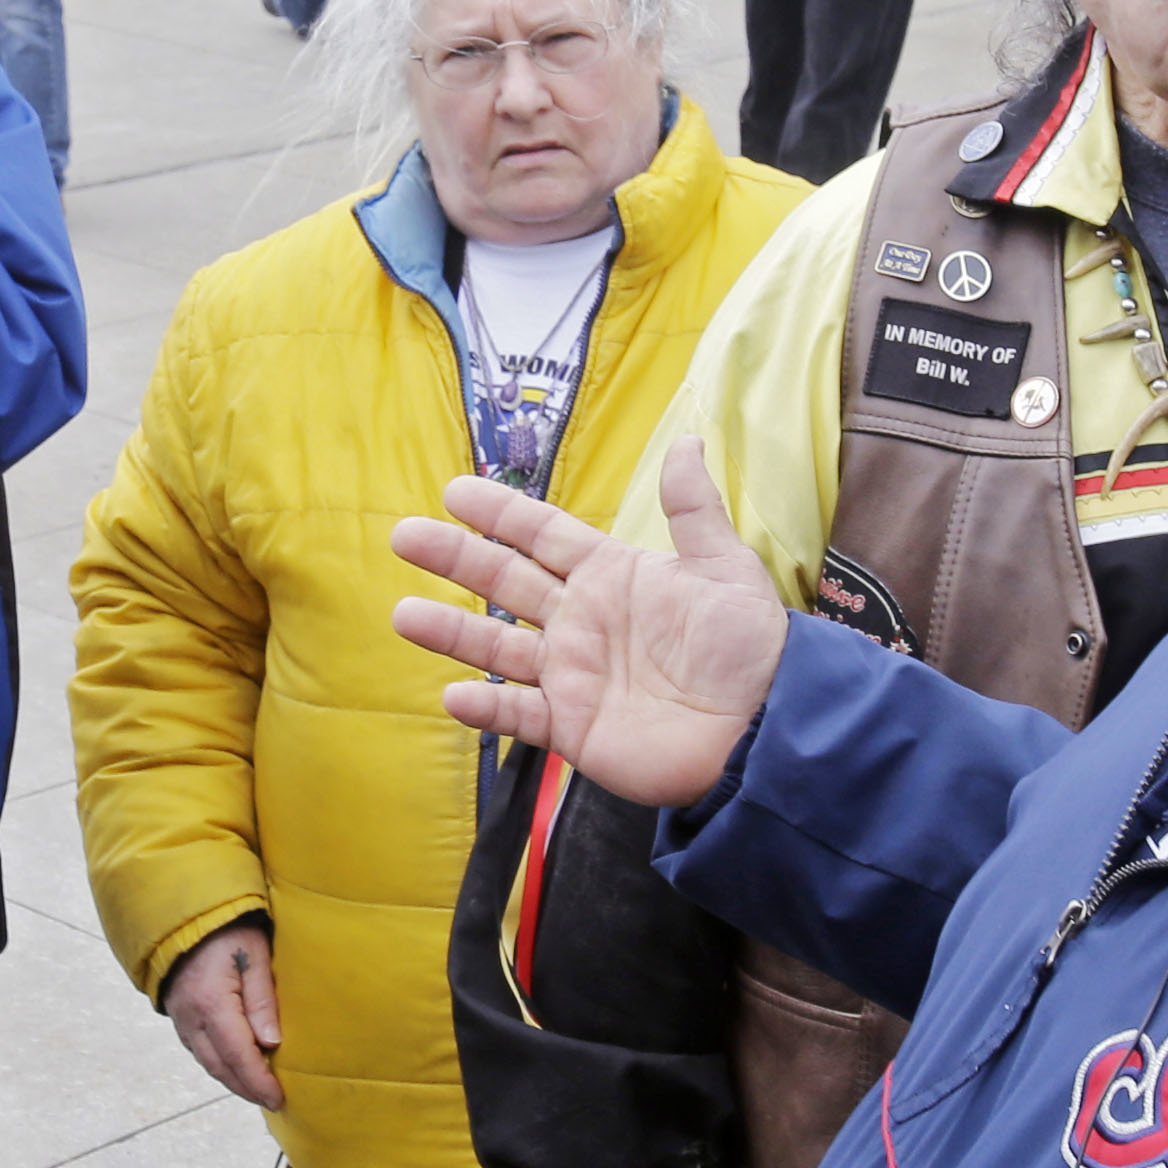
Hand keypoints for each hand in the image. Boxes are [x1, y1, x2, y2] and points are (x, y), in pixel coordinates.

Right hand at [161, 924, 282, 1108]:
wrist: (185, 914)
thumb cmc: (227, 928)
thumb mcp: (254, 955)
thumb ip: (262, 1000)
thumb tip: (272, 1043)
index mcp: (211, 1003)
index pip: (238, 1055)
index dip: (258, 1081)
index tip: (278, 1098)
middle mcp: (190, 1018)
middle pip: (220, 1066)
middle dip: (247, 1088)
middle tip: (272, 1101)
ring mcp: (180, 1018)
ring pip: (207, 1061)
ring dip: (232, 1080)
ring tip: (257, 1090)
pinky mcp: (178, 1015)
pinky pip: (199, 1049)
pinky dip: (218, 1063)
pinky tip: (235, 1067)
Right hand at [387, 439, 787, 809]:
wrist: (764, 726)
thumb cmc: (749, 646)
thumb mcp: (725, 568)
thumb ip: (695, 509)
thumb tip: (688, 440)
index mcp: (611, 575)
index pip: (543, 536)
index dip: (500, 513)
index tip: (454, 490)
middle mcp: (582, 621)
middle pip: (506, 583)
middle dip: (455, 560)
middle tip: (404, 535)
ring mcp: (572, 675)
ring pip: (498, 648)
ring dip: (451, 632)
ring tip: (403, 615)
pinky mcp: (573, 727)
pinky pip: (518, 715)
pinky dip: (485, 709)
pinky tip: (451, 695)